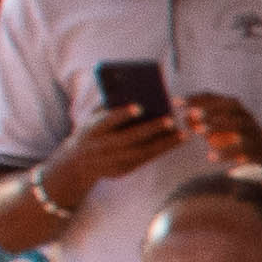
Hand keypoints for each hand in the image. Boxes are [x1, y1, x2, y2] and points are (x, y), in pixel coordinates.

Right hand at [48, 106, 179, 204]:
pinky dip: (161, 150)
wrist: (77, 163)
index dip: (122, 114)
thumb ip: (108, 106)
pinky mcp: (122, 170)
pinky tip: (176, 141)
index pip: (107, 121)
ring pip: (141, 152)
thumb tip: (131, 91)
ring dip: (164, 143)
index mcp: (92, 130)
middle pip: (128, 138)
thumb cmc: (91, 131)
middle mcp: (101, 147)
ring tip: (183, 133)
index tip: (139, 106)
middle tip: (171, 120)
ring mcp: (112, 161)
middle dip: (150, 129)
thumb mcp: (92, 118)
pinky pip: (145, 160)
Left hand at [177, 92, 261, 166]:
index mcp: (235, 108)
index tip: (176, 102)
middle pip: (228, 107)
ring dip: (218, 126)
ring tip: (199, 132)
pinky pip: (242, 149)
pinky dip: (227, 153)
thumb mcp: (224, 125)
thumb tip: (183, 119)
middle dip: (209, 109)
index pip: (214, 98)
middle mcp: (245, 115)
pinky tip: (211, 157)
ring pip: (236, 125)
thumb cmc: (241, 137)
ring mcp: (253, 131)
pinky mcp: (258, 147)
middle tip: (191, 113)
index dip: (195, 98)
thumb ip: (205, 121)